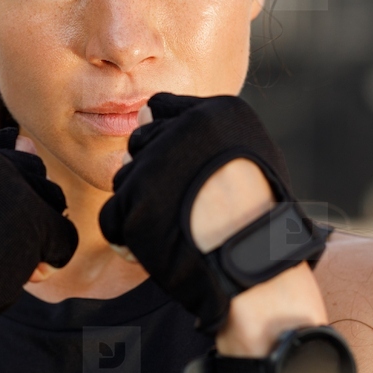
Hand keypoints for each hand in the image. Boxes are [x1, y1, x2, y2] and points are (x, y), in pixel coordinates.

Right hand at [0, 126, 77, 358]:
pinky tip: (23, 274)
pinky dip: (50, 260)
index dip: (3, 194)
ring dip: (37, 234)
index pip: (7, 151)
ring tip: (2, 258)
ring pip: (54, 199)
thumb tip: (29, 142)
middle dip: (25, 211)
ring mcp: (5, 181)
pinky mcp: (29, 215)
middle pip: (34, 171)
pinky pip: (65, 234)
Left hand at [98, 93, 328, 335]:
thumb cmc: (259, 213)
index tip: (188, 171)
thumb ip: (197, 129)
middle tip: (185, 203)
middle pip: (138, 144)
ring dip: (142, 206)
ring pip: (124, 180)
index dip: (169, 143)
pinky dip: (128, 238)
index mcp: (213, 111)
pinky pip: (112, 217)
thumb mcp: (249, 153)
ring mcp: (154, 168)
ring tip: (178, 226)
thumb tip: (143, 112)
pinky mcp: (134, 205)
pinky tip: (158, 246)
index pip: (160, 109)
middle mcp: (179, 132)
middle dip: (152, 174)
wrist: (258, 263)